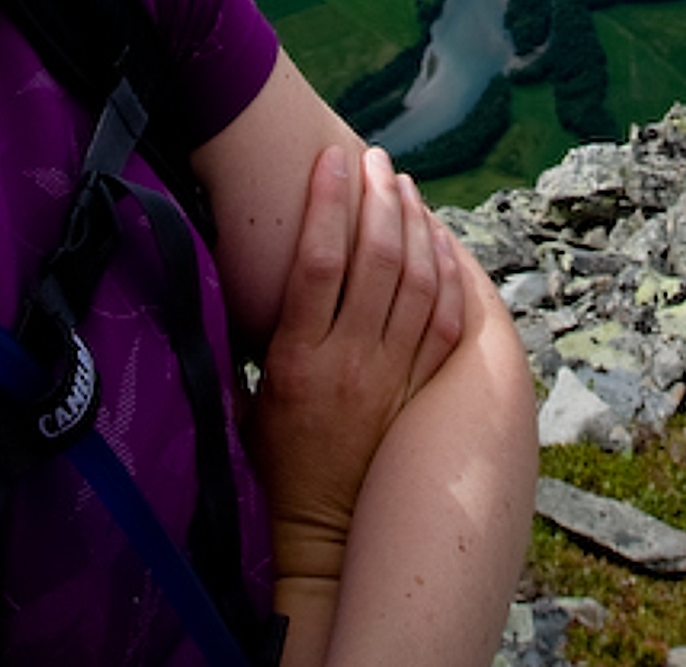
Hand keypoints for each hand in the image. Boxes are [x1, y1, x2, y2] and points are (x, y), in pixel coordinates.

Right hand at [245, 144, 473, 587]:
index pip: (318, 262)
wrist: (326, 526)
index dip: (327, 203)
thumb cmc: (276, 457)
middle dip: (380, 199)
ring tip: (407, 188)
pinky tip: (442, 242)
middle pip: (378, 261)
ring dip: (417, 226)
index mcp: (298, 359)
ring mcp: (395, 375)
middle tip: (377, 160)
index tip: (331, 159)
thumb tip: (234, 271)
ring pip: (421, 283)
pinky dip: (451, 274)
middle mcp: (352, 360)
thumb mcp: (247, 396)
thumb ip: (250, 337)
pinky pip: (449, 320)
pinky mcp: (423, 389)